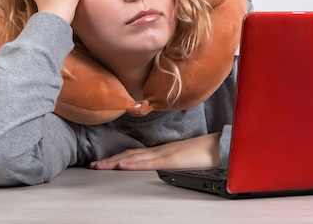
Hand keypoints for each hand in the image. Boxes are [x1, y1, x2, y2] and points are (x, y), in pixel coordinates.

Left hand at [90, 133, 221, 170]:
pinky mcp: (171, 159)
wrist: (220, 146)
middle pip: (130, 154)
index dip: (118, 157)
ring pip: (135, 157)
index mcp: (161, 151)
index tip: (103, 161)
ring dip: (115, 161)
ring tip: (99, 165)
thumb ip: (172, 160)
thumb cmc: (205, 152)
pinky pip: (149, 162)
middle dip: (110, 160)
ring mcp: (164, 154)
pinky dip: (134, 163)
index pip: (134, 153)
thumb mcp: (183, 158)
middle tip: (92, 164)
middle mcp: (159, 150)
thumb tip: (161, 164)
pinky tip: (123, 165)